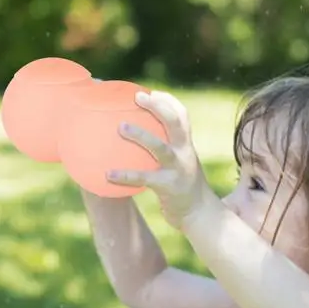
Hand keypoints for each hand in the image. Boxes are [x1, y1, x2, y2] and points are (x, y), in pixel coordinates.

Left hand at [107, 90, 216, 228]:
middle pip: (175, 123)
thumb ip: (164, 149)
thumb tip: (134, 136)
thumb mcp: (179, 163)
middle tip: (137, 96)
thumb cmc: (182, 186)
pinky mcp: (169, 187)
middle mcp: (184, 153)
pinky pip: (144, 178)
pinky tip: (107, 173)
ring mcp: (178, 169)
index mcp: (186, 145)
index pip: (182, 116)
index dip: (169, 101)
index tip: (152, 92)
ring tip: (121, 126)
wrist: (200, 215)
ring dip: (141, 135)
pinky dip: (125, 175)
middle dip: (158, 107)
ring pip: (160, 147)